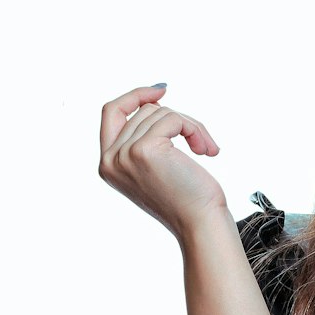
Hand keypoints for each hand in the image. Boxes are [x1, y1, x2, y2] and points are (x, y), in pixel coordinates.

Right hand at [99, 84, 226, 241]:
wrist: (201, 225)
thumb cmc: (188, 200)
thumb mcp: (157, 167)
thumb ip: (145, 138)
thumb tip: (155, 99)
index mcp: (108, 165)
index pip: (110, 112)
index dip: (134, 96)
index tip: (161, 89)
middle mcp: (110, 160)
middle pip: (144, 111)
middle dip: (179, 120)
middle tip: (202, 142)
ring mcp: (125, 154)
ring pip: (161, 112)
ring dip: (192, 126)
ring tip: (206, 149)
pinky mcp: (145, 149)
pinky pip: (174, 119)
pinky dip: (195, 130)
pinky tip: (206, 151)